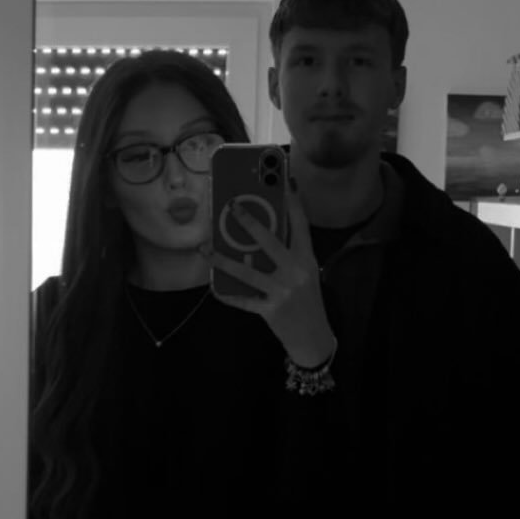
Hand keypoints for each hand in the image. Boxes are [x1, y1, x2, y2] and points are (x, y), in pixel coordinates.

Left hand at [207, 177, 334, 366]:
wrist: (313, 338)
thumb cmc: (308, 300)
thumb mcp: (306, 273)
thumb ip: (288, 254)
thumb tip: (259, 233)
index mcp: (307, 259)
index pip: (300, 225)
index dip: (292, 202)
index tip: (283, 180)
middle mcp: (295, 272)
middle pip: (269, 241)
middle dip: (249, 222)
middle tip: (231, 205)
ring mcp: (281, 292)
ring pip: (247, 271)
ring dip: (223, 259)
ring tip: (205, 248)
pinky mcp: (270, 310)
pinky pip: (243, 300)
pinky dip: (227, 294)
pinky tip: (213, 286)